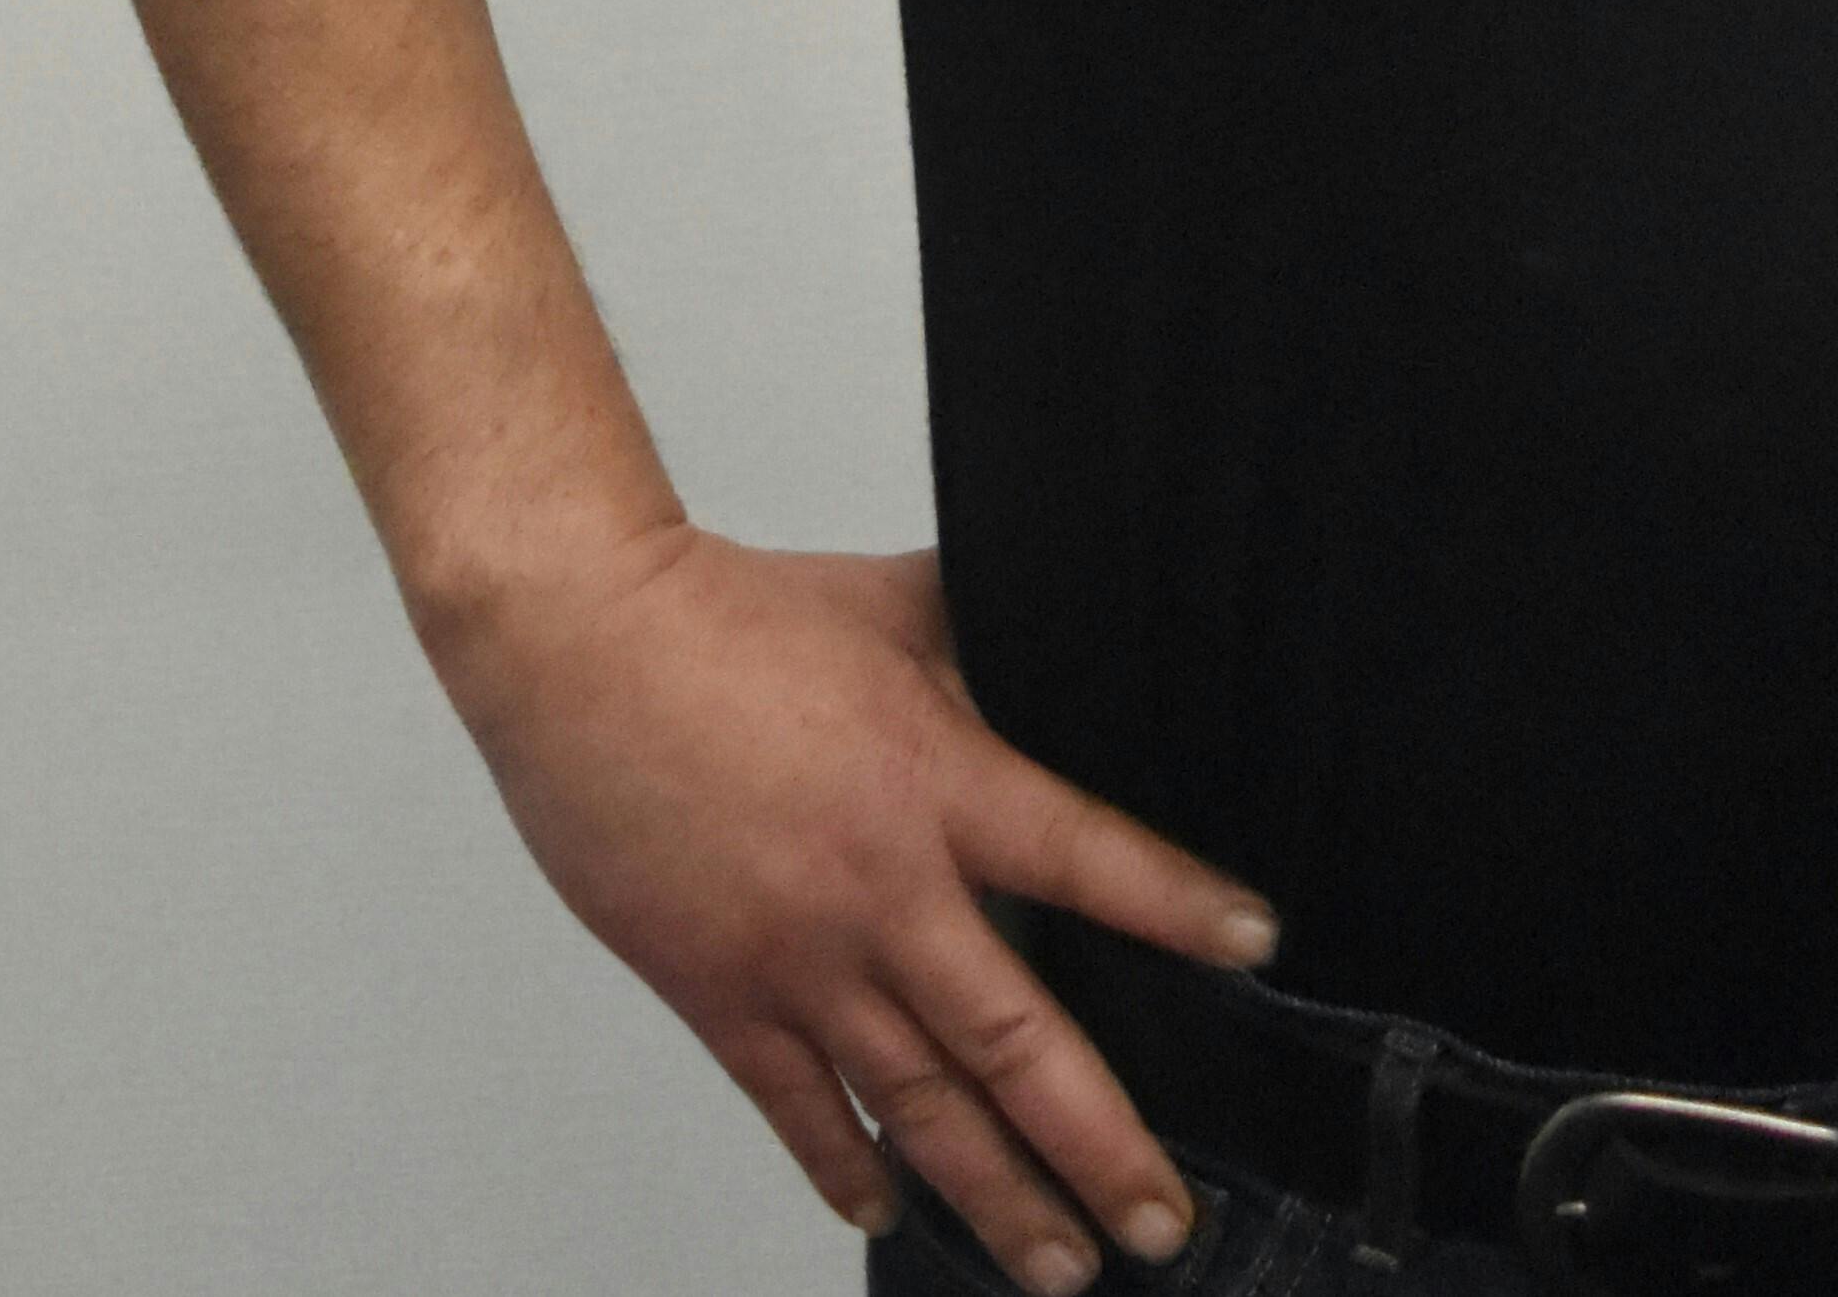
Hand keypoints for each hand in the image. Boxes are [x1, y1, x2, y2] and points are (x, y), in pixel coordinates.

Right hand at [420, 521, 1277, 1289]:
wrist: (585, 648)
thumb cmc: (738, 615)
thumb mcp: (902, 607)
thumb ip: (990, 646)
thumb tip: (1066, 639)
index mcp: (936, 782)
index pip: (1086, 857)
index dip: (1175, 904)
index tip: (1252, 944)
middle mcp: (880, 894)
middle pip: (1013, 1041)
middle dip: (1098, 1143)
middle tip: (1165, 1221)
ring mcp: (796, 959)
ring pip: (919, 1106)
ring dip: (996, 1194)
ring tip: (1061, 1262)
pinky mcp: (718, 993)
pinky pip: (796, 1105)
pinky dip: (846, 1168)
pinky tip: (890, 1216)